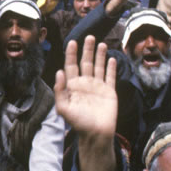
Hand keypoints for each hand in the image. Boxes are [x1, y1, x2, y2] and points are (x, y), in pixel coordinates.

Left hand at [54, 36, 117, 170]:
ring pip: (98, 67)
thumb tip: (58, 72)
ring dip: (100, 55)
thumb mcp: (63, 108)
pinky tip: (112, 58)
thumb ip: (60, 91)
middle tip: (89, 36)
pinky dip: (111, 68)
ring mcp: (98, 87)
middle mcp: (85, 84)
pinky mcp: (109, 92)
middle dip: (87, 50)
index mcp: (73, 86)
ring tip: (101, 43)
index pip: (71, 66)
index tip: (72, 42)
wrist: (96, 134)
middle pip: (86, 63)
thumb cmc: (78, 123)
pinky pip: (110, 77)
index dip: (71, 54)